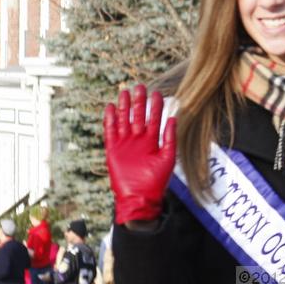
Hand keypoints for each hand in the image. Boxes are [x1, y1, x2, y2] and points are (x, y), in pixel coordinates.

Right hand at [103, 84, 176, 224]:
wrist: (140, 197)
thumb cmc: (156, 180)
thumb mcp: (168, 158)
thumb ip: (170, 138)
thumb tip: (173, 118)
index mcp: (152, 140)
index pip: (154, 118)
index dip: (155, 106)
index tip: (156, 93)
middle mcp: (138, 139)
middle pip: (137, 115)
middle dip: (139, 102)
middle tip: (140, 87)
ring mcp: (125, 143)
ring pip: (124, 120)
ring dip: (124, 107)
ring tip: (124, 92)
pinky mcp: (113, 149)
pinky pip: (110, 131)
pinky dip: (110, 120)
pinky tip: (111, 108)